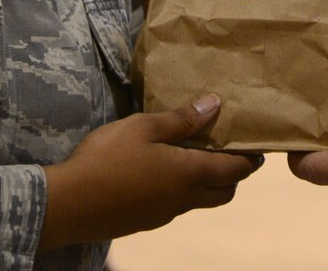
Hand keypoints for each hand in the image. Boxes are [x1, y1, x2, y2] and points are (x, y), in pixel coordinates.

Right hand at [40, 95, 261, 247]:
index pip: (236, 170)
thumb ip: (181, 119)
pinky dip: (183, 191)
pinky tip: (163, 174)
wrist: (70, 204)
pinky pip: (177, 206)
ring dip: (208, 183)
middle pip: (225, 193)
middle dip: (234, 175)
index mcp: (190, 174)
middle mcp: (184, 198)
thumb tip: (215, 105)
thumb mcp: (143, 127)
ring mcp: (165, 214)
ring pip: (200, 201)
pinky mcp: (146, 221)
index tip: (257, 147)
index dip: (250, 159)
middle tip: (229, 152)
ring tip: (197, 158)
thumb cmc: (108, 158)